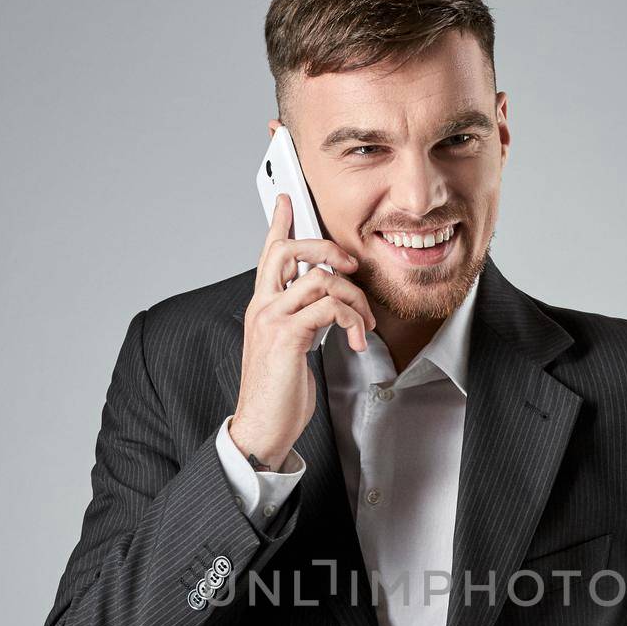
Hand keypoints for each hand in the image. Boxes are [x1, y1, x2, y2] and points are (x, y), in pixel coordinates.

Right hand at [229, 193, 376, 466]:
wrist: (262, 427)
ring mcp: (272, 320)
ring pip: (319, 278)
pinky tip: (357, 340)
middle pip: (289, 249)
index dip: (278, 223)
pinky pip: (328, 308)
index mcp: (263, 307)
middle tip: (351, 265)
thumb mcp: (291, 348)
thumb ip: (302, 321)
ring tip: (364, 326)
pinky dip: (352, 320)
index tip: (286, 198)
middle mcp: (263, 306)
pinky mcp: (286, 337)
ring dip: (354, 299)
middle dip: (326, 247)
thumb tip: (327, 306)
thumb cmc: (279, 393)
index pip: (268, 254)